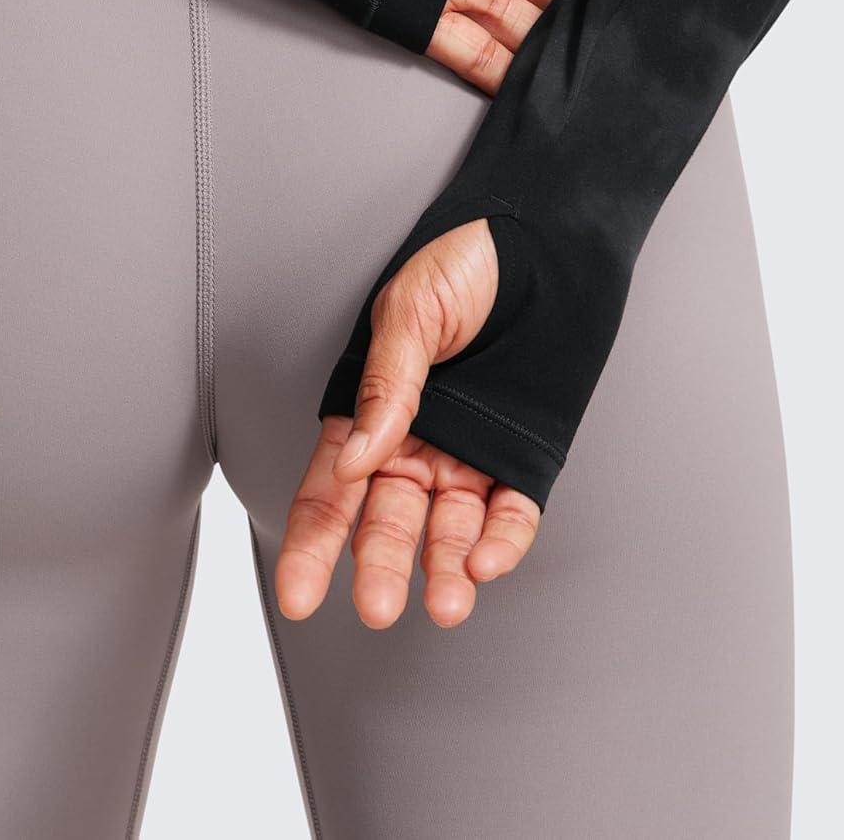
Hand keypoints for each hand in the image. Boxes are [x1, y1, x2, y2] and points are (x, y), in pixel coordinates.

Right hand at [276, 217, 540, 628]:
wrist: (544, 238)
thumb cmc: (464, 260)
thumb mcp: (409, 310)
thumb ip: (384, 385)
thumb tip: (355, 457)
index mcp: (372, 410)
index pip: (330, 493)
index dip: (312, 545)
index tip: (299, 595)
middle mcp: (415, 442)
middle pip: (388, 522)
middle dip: (381, 567)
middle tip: (380, 605)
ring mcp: (468, 451)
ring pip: (450, 529)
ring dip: (444, 569)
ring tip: (445, 604)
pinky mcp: (520, 452)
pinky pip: (511, 510)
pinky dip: (501, 540)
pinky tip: (486, 561)